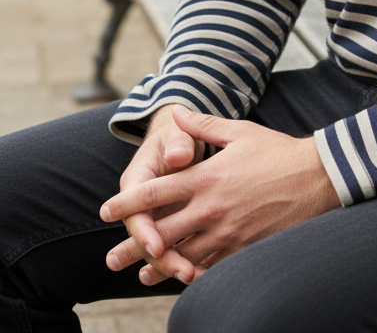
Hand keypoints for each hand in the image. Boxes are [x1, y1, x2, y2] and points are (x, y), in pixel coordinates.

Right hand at [101, 103, 205, 284]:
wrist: (181, 142)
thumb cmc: (179, 137)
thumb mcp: (177, 134)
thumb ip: (178, 143)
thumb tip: (178, 156)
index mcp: (138, 181)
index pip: (135, 212)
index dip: (144, 232)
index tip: (156, 247)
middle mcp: (143, 205)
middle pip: (147, 238)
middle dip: (162, 259)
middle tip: (182, 273)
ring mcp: (158, 218)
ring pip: (162, 248)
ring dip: (175, 265)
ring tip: (194, 278)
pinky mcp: (174, 226)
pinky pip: (178, 247)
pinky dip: (190, 260)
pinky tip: (204, 275)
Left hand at [101, 104, 339, 284]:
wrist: (317, 176)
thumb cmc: (277, 151)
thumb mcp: (240, 132)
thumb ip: (204, 125)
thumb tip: (178, 111)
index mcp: (207, 177)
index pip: (156, 192)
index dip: (128, 203)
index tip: (106, 211)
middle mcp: (212, 207)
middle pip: (162, 232)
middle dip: (133, 246)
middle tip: (111, 259)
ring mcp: (228, 231)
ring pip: (184, 255)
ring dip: (160, 266)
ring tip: (142, 275)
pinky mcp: (245, 247)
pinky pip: (213, 266)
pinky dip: (195, 272)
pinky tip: (184, 278)